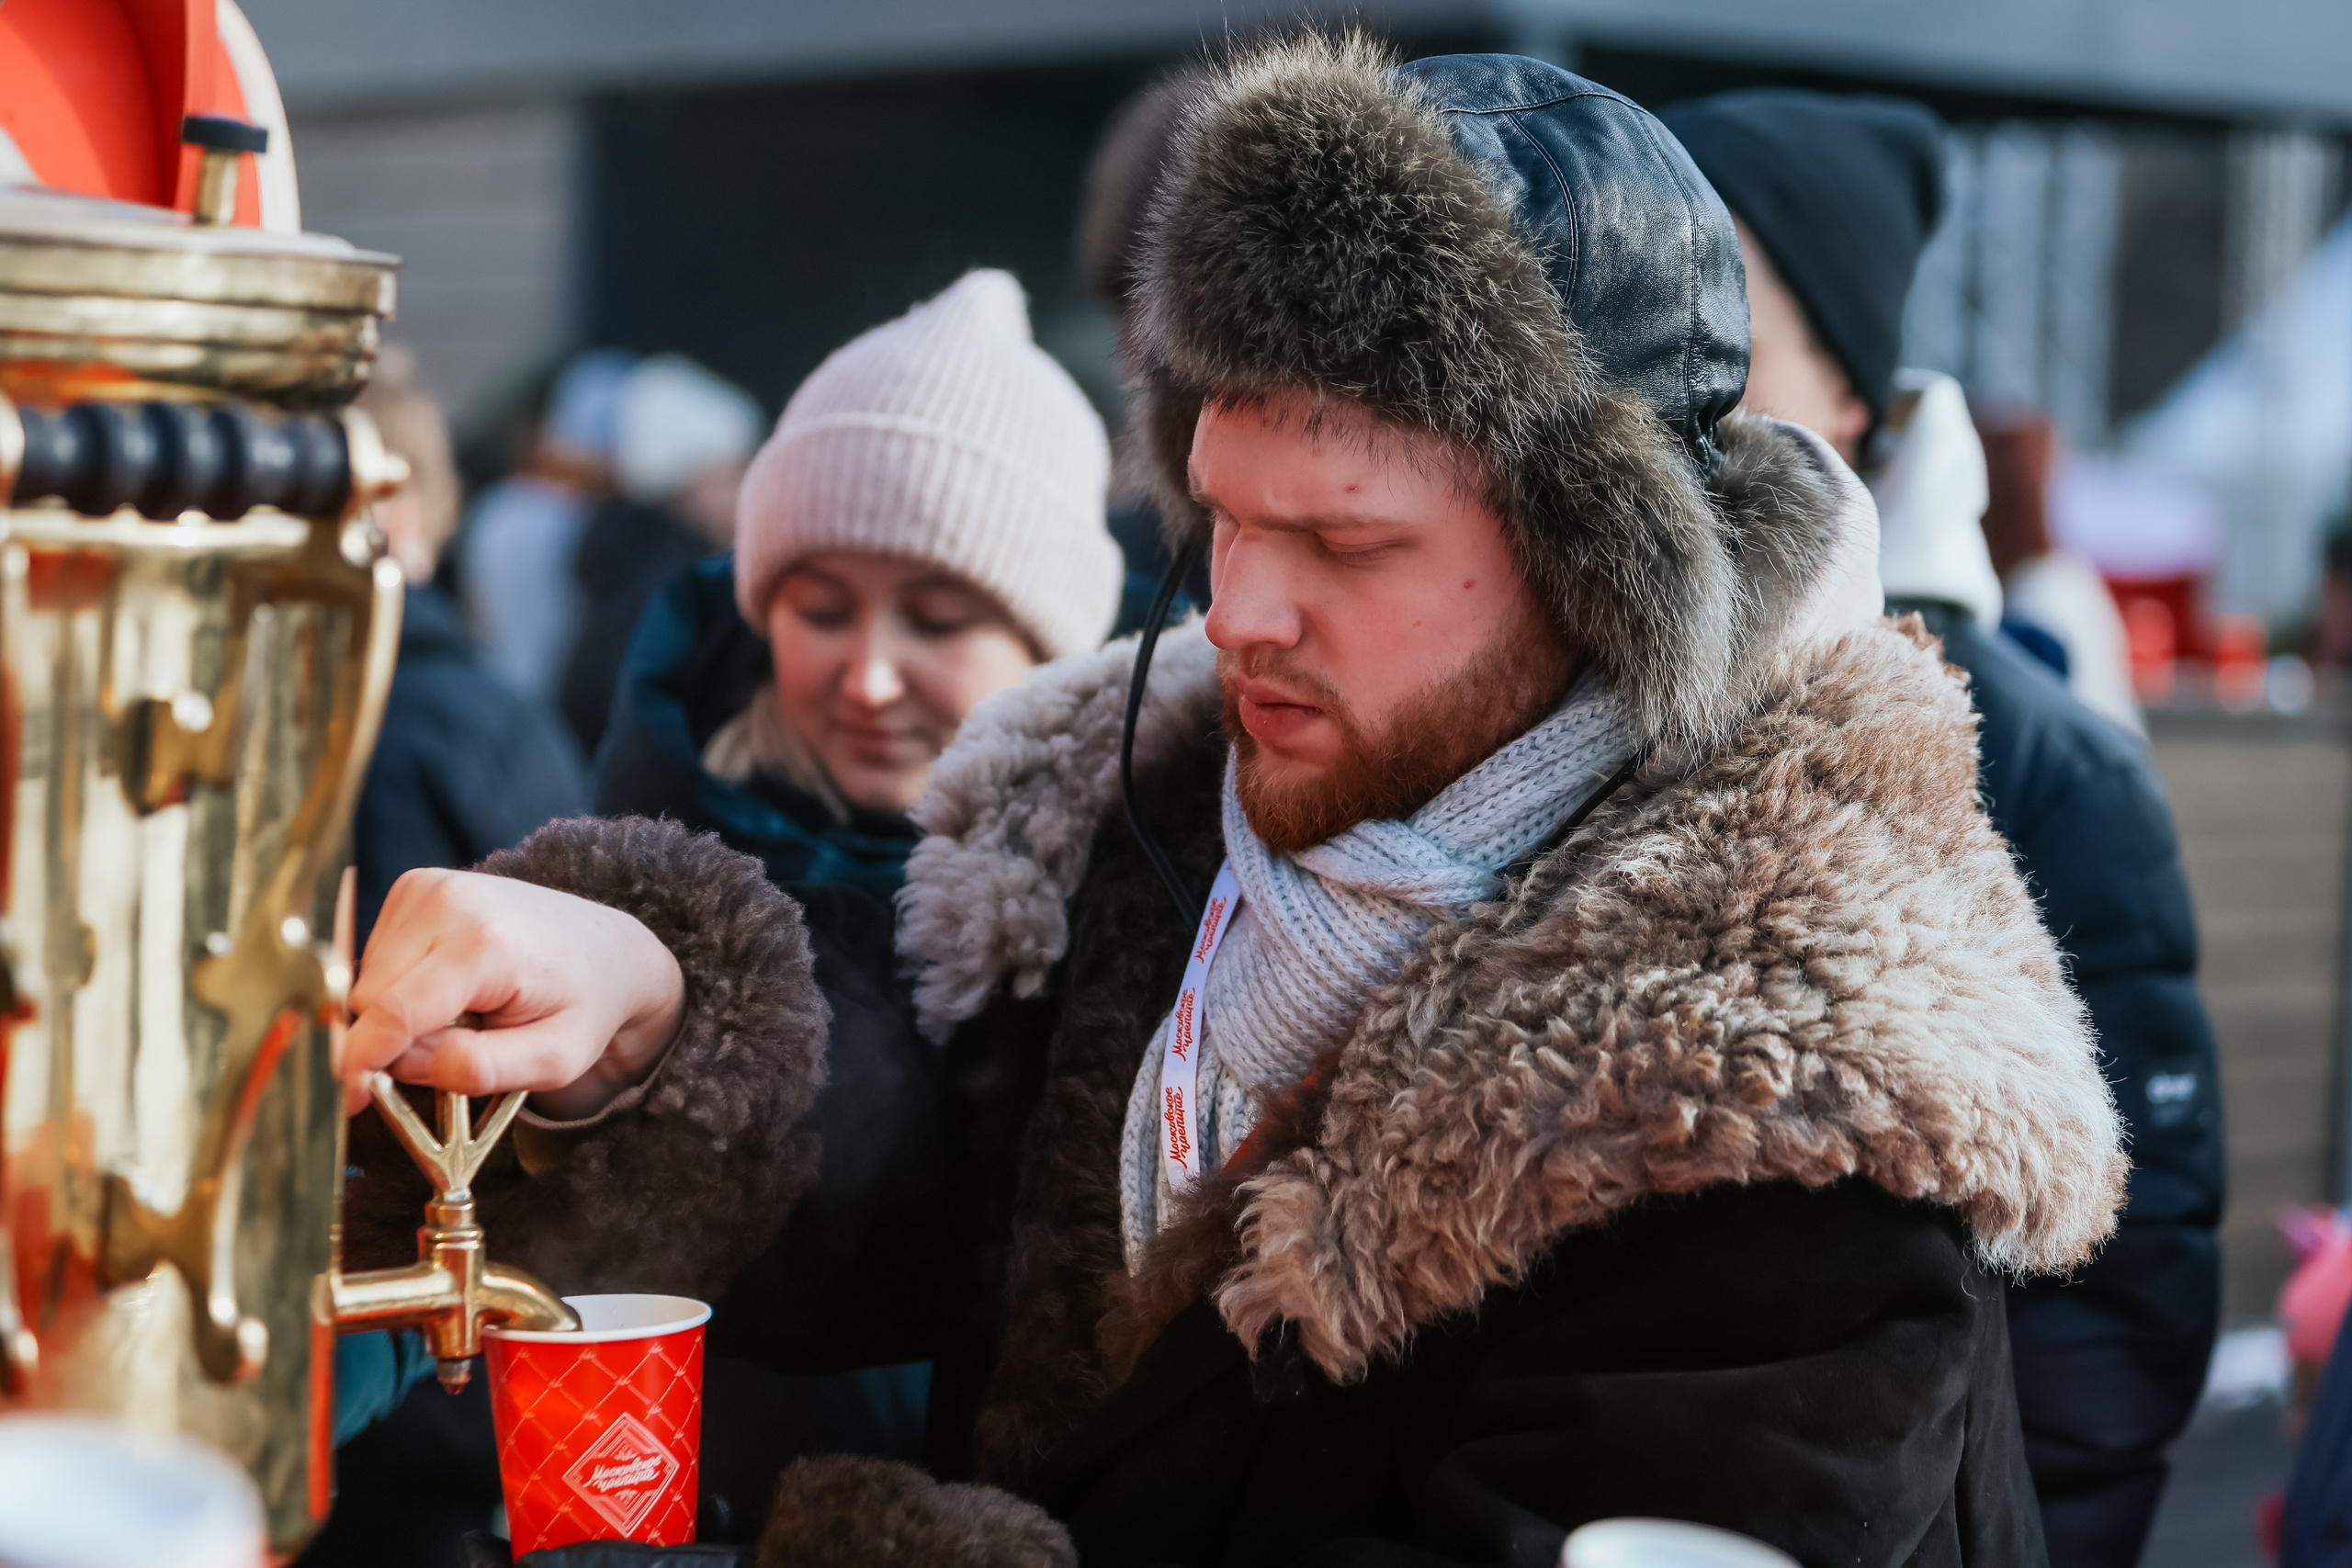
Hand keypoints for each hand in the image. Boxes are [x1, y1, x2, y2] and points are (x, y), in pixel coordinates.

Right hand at [342, 868, 684, 1120]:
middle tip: (448, 1051)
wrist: (608, 951)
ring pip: (366, 978)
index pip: (392, 1012)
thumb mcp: (554, 1060)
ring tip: (463, 1011)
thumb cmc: (585, 1006)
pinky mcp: (416, 885)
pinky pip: (375, 956)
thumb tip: (401, 1065)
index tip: (347, 1101)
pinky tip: (448, 986)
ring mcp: (429, 886)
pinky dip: (400, 983)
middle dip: (391, 1040)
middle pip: (370, 999)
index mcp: (485, 945)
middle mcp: (450, 902)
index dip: (359, 1064)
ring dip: (399, 1010)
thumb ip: (478, 1070)